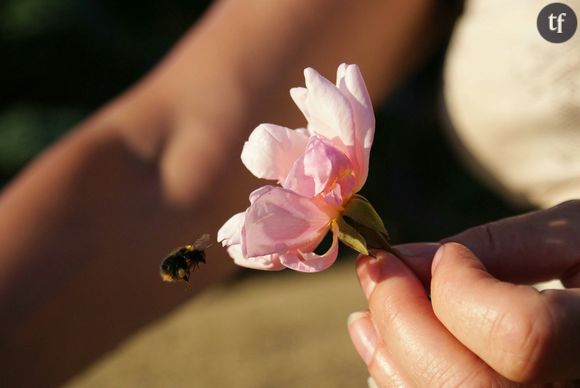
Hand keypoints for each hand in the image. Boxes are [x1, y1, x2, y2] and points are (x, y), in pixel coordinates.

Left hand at [348, 200, 579, 385]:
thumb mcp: (575, 235)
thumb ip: (496, 246)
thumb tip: (404, 260)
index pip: (520, 337)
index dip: (464, 291)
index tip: (451, 257)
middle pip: (464, 385)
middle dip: (402, 319)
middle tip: (375, 271)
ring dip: (389, 354)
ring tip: (366, 312)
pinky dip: (400, 380)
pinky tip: (385, 347)